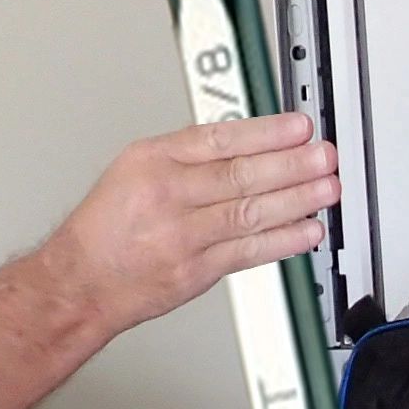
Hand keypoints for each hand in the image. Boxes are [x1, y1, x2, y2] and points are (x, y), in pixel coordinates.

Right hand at [50, 115, 338, 335]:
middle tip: (324, 155)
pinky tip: (307, 231)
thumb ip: (187, 156)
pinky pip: (247, 252)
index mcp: (153, 160)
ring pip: (249, 211)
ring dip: (296, 200)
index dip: (266, 132)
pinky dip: (282, 241)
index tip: (298, 127)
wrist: (80, 282)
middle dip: (291, 164)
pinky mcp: (194, 271)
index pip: (220, 138)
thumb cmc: (105, 229)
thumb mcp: (134, 170)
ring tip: (327, 188)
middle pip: (241, 174)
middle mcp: (168, 194)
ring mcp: (183, 235)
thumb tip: (245, 144)